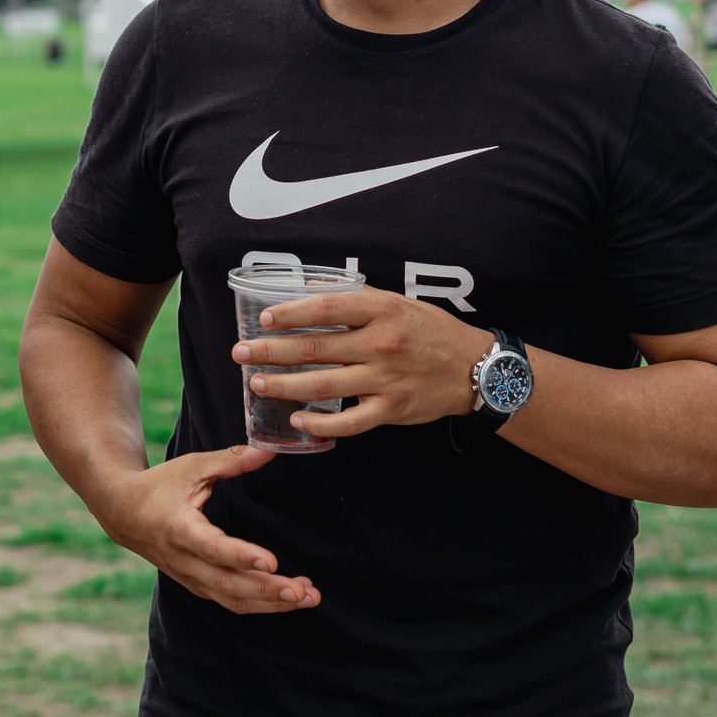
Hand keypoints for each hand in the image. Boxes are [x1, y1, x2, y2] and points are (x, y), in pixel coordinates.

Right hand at [103, 446, 320, 615]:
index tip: (271, 561)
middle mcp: (185, 561)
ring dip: (271, 603)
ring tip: (307, 597)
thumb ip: (232, 460)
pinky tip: (287, 598)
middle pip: (229, 585)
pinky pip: (230, 602)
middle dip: (269, 592)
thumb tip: (269, 449)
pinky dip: (260, 604)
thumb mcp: (192, 467)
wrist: (123, 514)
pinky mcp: (197, 585)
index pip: (214, 549)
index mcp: (181, 529)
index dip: (242, 556)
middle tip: (303, 592)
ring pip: (233, 601)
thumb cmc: (159, 486)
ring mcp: (191, 578)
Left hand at [233, 286, 489, 440]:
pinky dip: (320, 424)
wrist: (473, 368)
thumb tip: (311, 292)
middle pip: (315, 347)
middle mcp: (381, 343)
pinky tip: (297, 419)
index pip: (326, 307)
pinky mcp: (390, 409)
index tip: (264, 319)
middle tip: (242, 353)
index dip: (290, 313)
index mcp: (381, 310)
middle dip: (271, 351)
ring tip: (257, 384)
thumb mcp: (397, 303)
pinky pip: (349, 422)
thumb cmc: (430, 331)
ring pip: (323, 385)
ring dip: (285, 385)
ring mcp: (385, 379)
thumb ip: (356, 300)